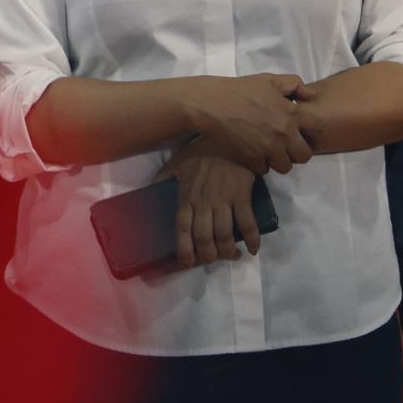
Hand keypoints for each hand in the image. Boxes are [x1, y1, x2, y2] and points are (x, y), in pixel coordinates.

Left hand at [155, 140, 262, 268]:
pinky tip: (253, 249)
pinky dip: (252, 239)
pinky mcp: (242, 196)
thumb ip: (163, 177)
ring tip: (230, 256)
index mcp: (186, 197)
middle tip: (211, 262)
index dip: (184, 249)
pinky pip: (248, 222)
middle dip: (207, 255)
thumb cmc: (201, 152)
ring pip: (224, 234)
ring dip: (227, 251)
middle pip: (203, 236)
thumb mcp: (176, 163)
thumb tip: (150, 188)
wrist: (227, 138)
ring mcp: (223, 200)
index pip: (182, 228)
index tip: (186, 264)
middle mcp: (203, 202)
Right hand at [182, 73, 312, 174]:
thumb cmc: (238, 90)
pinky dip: (258, 164)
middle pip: (302, 157)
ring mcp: (268, 149)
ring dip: (277, 160)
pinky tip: (251, 152)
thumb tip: (310, 95)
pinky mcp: (251, 159)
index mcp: (291, 115)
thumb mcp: (268, 80)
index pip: (315, 133)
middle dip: (294, 152)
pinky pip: (263, 170)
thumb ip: (294, 85)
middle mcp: (284, 135)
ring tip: (266, 151)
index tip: (298, 134)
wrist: (209, 104)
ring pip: (284, 167)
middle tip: (282, 145)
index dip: (309, 135)